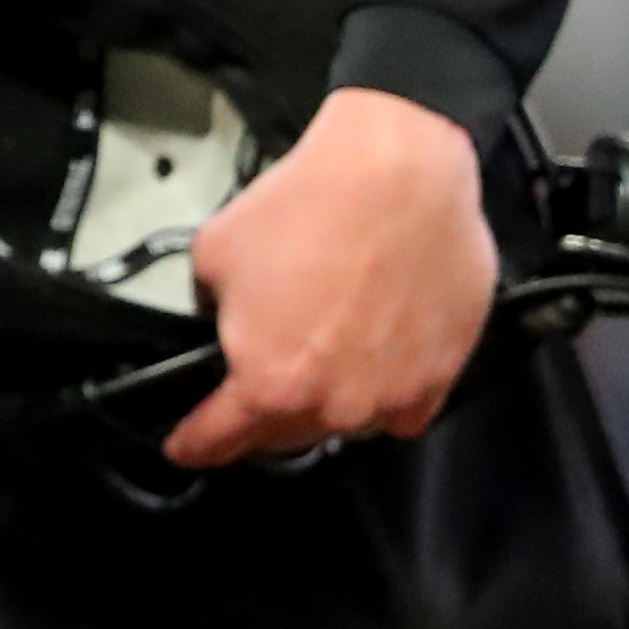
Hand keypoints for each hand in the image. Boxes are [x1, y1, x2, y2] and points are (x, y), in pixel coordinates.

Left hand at [166, 88, 497, 469]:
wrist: (397, 178)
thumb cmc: (305, 209)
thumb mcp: (214, 254)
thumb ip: (214, 306)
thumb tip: (228, 318)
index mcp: (269, 382)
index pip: (222, 435)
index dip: (196, 443)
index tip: (184, 449)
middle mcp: (334, 404)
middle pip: (286, 435)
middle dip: (261, 422)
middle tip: (250, 402)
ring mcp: (393, 395)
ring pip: (348, 423)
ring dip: (327, 405)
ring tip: (320, 366)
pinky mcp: (443, 375)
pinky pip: (404, 408)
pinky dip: (385, 397)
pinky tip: (373, 369)